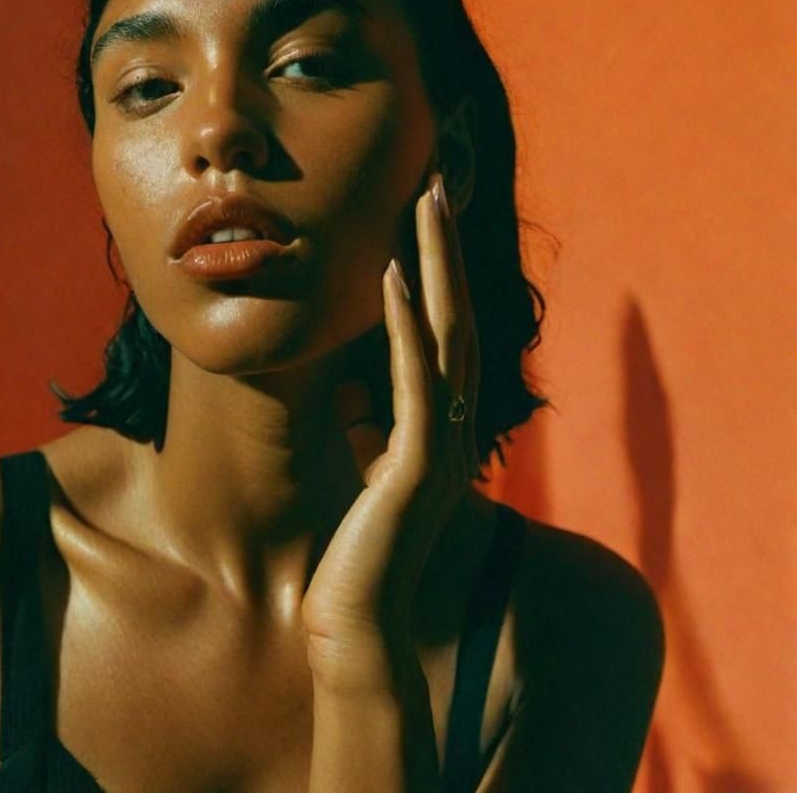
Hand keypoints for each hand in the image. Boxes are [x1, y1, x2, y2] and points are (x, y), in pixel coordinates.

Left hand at [300, 170, 481, 673]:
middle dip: (444, 246)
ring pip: (446, 332)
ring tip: (424, 202)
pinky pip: (414, 377)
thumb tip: (356, 394)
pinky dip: (402, 320)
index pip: (444, 329)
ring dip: (433, 263)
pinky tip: (388, 273)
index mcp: (439, 423)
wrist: (358, 630)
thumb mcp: (365, 474)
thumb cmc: (357, 557)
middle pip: (455, 314)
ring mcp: (440, 441)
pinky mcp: (416, 463)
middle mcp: (451, 423)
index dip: (437, 269)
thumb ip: (371, 430)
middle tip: (435, 181)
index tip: (424, 212)